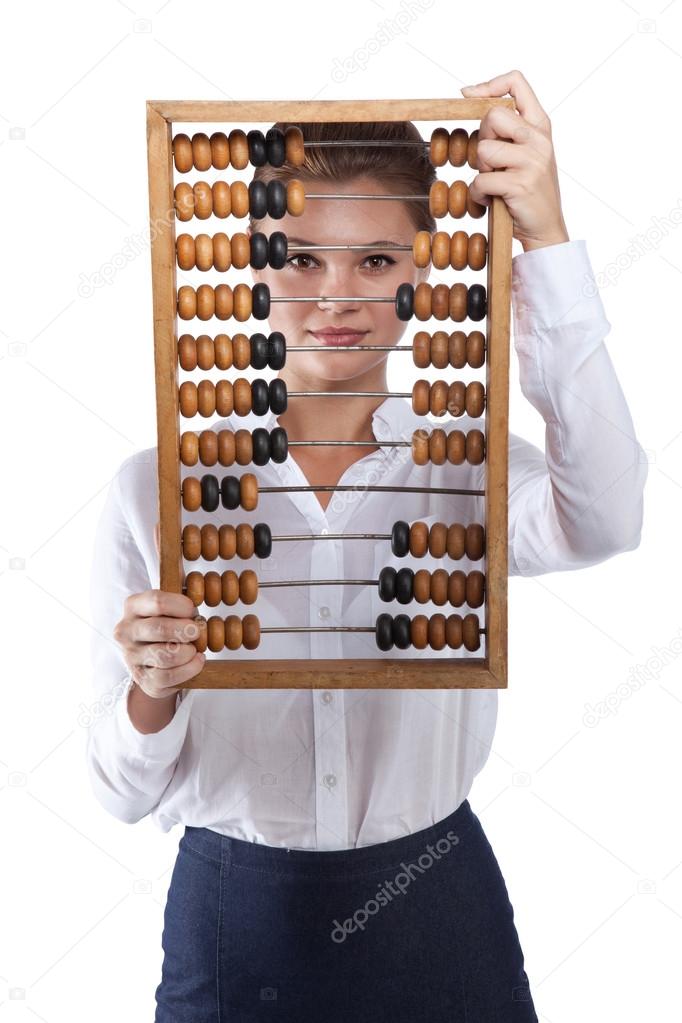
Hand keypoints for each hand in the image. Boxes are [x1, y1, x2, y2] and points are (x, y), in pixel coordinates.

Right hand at [112, 523, 204, 698]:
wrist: (156, 661)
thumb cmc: (165, 620)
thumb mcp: (166, 593)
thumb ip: (166, 562)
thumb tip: (159, 522)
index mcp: (132, 606)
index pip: (154, 601)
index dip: (179, 605)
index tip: (195, 608)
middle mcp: (125, 632)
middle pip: (159, 630)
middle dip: (185, 630)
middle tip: (199, 630)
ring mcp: (131, 659)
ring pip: (165, 656)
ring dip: (188, 651)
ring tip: (197, 647)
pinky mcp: (143, 682)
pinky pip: (169, 678)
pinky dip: (189, 670)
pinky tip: (197, 662)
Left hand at [461, 70, 568, 252]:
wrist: (546, 229)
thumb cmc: (529, 191)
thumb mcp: (527, 153)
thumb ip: (509, 130)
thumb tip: (469, 97)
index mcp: (541, 125)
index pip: (516, 83)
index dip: (489, 85)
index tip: (468, 95)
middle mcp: (539, 138)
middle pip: (492, 115)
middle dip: (482, 139)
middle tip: (492, 163)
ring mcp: (532, 161)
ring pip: (484, 150)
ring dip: (481, 170)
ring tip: (495, 183)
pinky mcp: (520, 184)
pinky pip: (481, 181)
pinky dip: (479, 195)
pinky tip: (492, 200)